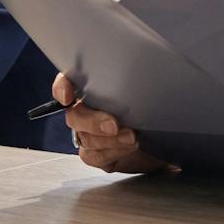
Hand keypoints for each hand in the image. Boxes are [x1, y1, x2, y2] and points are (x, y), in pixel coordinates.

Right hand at [54, 72, 169, 174]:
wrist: (162, 137)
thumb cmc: (150, 106)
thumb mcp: (144, 89)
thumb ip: (133, 81)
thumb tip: (139, 66)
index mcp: (91, 89)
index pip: (65, 83)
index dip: (61, 88)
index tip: (68, 96)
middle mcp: (84, 111)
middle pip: (74, 116)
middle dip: (92, 121)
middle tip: (113, 125)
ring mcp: (88, 135)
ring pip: (86, 138)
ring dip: (109, 140)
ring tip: (132, 137)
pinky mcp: (96, 155)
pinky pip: (95, 156)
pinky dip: (113, 152)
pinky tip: (129, 147)